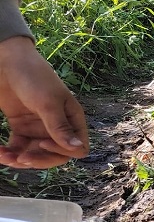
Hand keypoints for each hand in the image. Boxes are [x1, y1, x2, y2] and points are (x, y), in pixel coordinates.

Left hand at [0, 37, 88, 168]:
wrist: (7, 62)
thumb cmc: (33, 77)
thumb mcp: (48, 103)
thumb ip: (60, 127)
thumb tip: (78, 149)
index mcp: (72, 119)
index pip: (75, 147)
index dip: (61, 151)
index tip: (41, 143)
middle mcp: (57, 126)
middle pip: (54, 155)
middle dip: (38, 160)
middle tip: (20, 159)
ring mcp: (38, 128)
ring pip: (35, 154)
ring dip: (20, 159)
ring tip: (5, 156)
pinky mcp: (20, 127)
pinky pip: (18, 147)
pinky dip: (9, 152)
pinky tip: (0, 151)